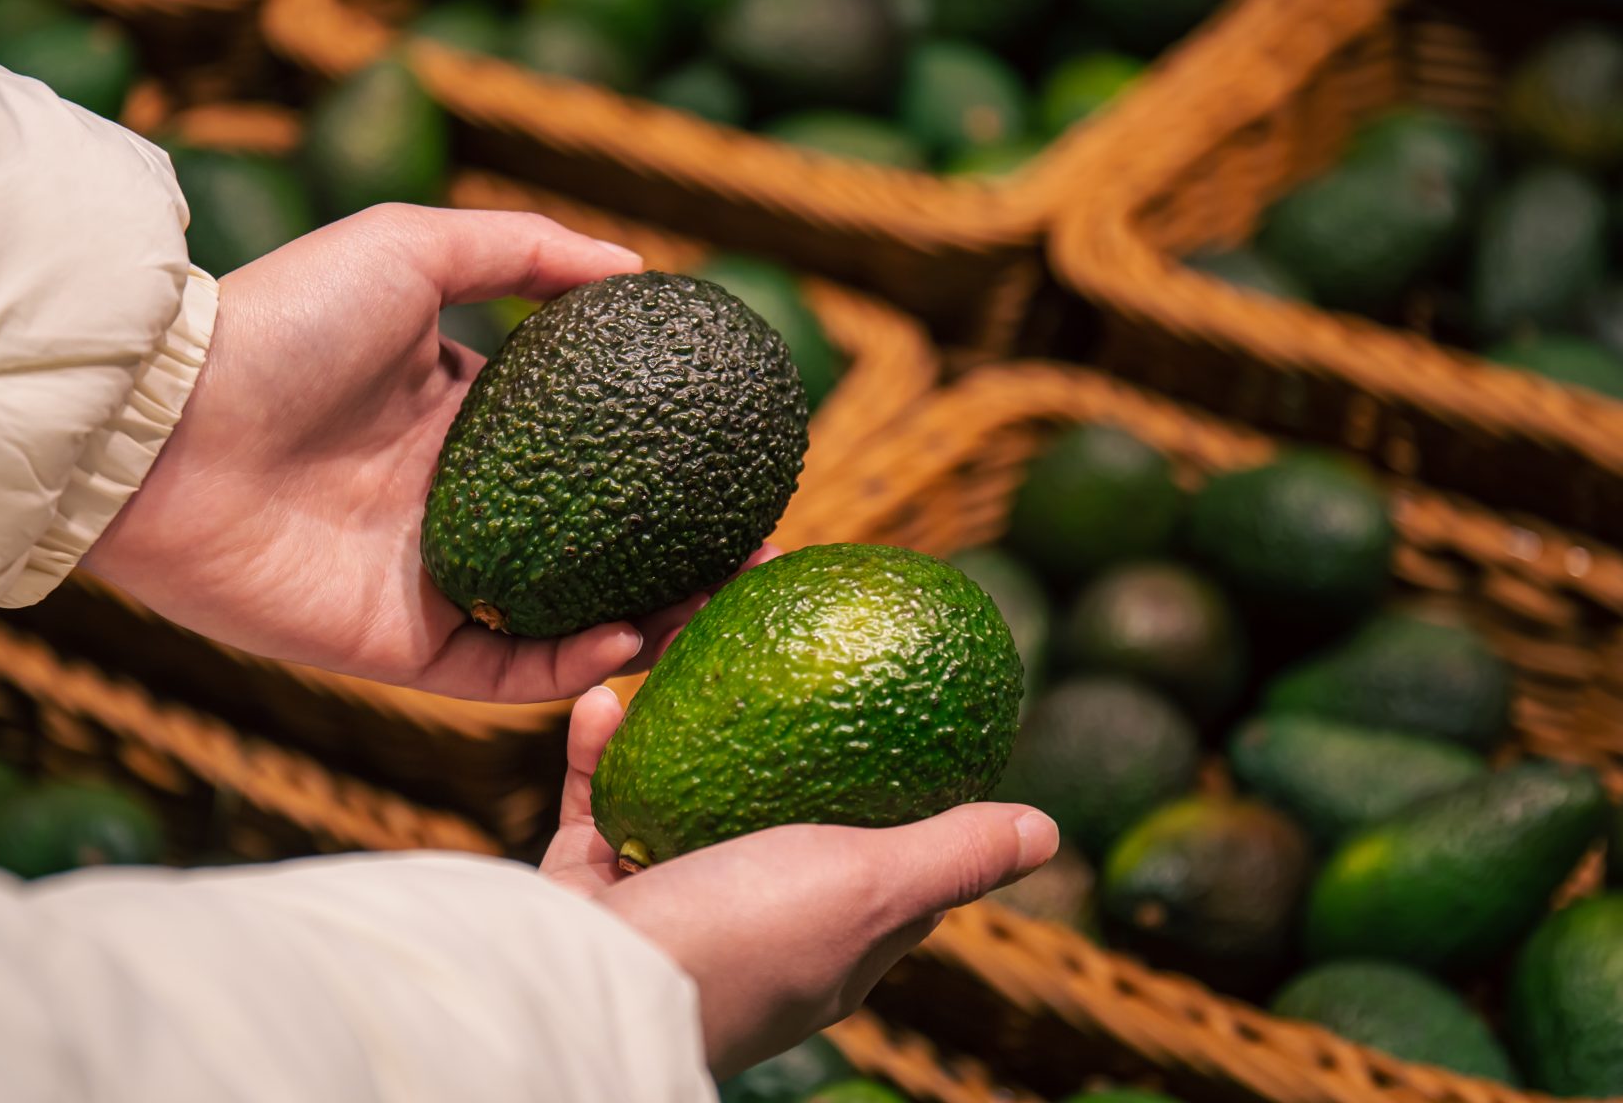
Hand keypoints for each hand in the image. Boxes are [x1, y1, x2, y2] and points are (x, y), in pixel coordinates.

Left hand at [85, 204, 712, 701]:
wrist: (163, 424)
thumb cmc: (279, 322)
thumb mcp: (410, 248)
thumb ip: (522, 250)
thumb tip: (639, 266)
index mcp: (462, 419)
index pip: (585, 449)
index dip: (660, 458)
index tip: (736, 454)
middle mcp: (456, 506)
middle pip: (592, 544)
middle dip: (680, 553)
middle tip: (758, 547)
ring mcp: (431, 581)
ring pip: (564, 618)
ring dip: (647, 618)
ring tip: (720, 600)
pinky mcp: (395, 647)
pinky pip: (502, 671)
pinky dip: (567, 666)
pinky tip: (626, 636)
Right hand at [543, 687, 1058, 1078]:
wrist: (588, 988)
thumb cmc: (743, 941)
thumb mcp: (870, 889)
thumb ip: (950, 857)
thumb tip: (1045, 832)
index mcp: (825, 939)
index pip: (883, 861)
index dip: (896, 789)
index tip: (897, 705)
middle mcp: (749, 925)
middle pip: (773, 809)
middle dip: (774, 728)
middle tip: (776, 645)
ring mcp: (669, 905)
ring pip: (679, 794)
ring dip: (680, 722)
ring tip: (688, 649)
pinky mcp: (595, 889)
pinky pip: (600, 802)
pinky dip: (602, 749)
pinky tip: (607, 696)